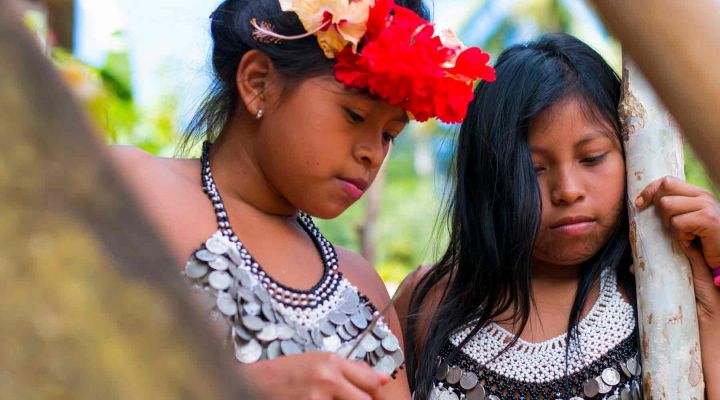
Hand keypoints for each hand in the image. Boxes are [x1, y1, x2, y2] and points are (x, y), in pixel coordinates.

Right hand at [240, 352, 389, 399]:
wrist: (256, 382)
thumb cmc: (288, 372)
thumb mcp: (320, 361)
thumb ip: (353, 369)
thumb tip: (383, 379)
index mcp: (333, 362)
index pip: (372, 381)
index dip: (378, 394)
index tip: (376, 397)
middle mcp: (328, 378)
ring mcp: (317, 397)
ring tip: (330, 398)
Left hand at [636, 176, 719, 320]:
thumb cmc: (703, 248)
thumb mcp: (685, 226)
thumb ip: (671, 214)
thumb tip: (639, 205)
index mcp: (697, 194)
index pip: (667, 181)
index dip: (649, 190)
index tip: (639, 204)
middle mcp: (703, 196)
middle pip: (664, 191)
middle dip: (659, 210)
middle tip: (670, 227)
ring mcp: (707, 206)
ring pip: (667, 206)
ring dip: (671, 225)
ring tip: (686, 236)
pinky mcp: (707, 220)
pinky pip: (678, 223)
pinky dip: (681, 235)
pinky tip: (693, 242)